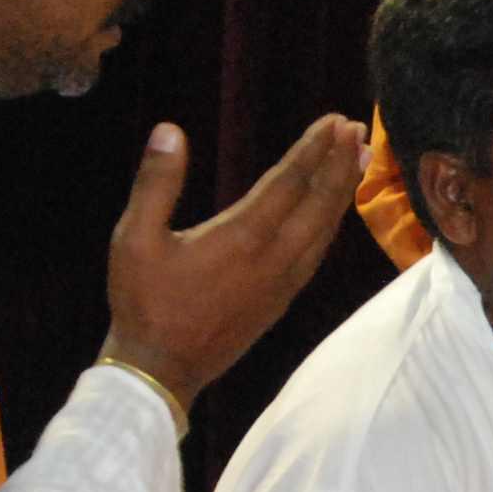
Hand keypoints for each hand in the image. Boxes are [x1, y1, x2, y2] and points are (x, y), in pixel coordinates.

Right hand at [101, 113, 368, 409]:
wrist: (161, 371)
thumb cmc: (143, 302)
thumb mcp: (135, 238)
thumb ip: (156, 183)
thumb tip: (169, 131)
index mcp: (243, 237)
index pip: (290, 181)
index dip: (314, 148)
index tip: (335, 120)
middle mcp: (274, 259)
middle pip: (320, 202)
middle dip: (339, 162)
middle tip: (357, 129)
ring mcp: (283, 283)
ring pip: (325, 230)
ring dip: (341, 191)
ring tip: (356, 159)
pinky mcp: (281, 301)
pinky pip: (317, 254)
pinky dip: (330, 225)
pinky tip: (330, 214)